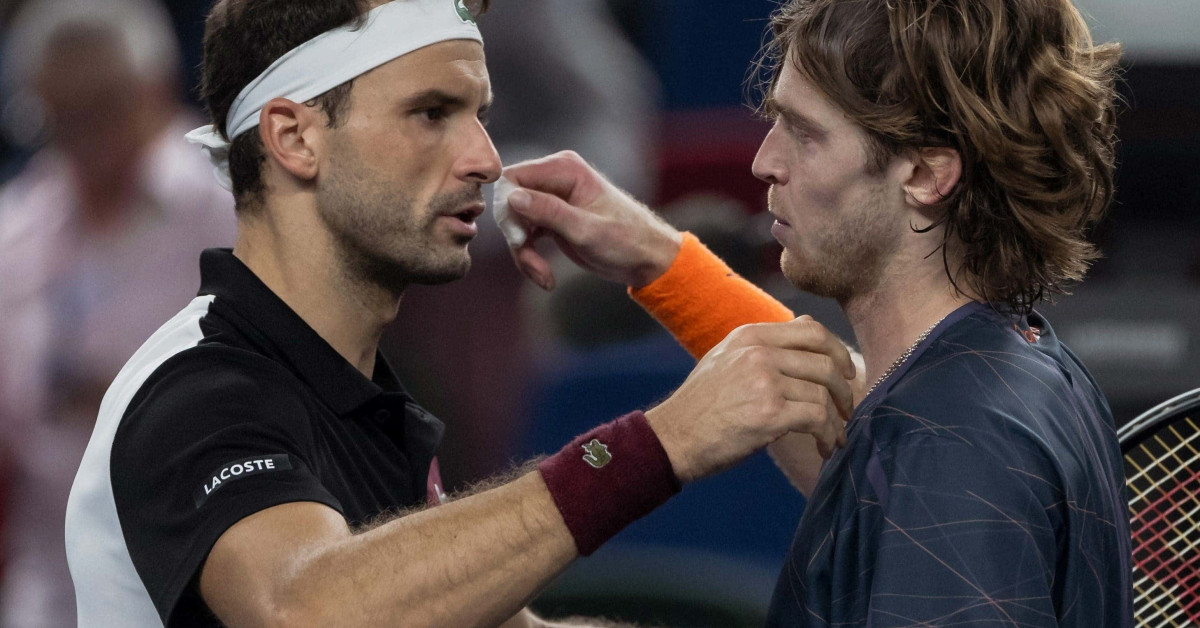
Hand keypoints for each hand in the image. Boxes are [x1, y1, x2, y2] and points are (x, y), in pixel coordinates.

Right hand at [500, 151, 681, 289]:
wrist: (646, 259)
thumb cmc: (626, 241)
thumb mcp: (586, 230)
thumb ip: (549, 212)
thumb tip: (513, 197)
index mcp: (564, 169)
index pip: (512, 178)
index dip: (508, 209)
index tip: (520, 238)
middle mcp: (555, 178)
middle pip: (509, 202)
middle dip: (516, 236)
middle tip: (530, 263)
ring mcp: (552, 198)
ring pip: (515, 222)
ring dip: (523, 252)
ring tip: (542, 277)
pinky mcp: (551, 218)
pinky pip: (525, 234)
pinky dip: (529, 256)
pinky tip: (544, 277)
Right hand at [645, 316, 855, 483]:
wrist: (674, 437)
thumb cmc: (700, 405)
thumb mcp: (726, 358)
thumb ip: (763, 344)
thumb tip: (806, 325)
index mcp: (750, 336)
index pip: (811, 329)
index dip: (837, 350)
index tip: (845, 371)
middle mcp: (759, 353)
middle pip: (825, 362)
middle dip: (844, 389)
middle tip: (846, 409)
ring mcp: (765, 381)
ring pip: (824, 393)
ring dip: (836, 419)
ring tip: (834, 436)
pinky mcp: (770, 413)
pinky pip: (817, 419)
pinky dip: (828, 435)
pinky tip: (824, 448)